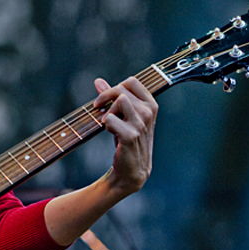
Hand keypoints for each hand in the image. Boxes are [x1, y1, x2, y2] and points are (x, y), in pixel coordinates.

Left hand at [93, 77, 157, 197]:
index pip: (132, 81)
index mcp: (151, 104)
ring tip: (109, 123)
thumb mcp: (123, 115)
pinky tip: (111, 132)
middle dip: (106, 98)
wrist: (132, 169)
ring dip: (108, 110)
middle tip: (101, 110)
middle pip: (121, 89)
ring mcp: (141, 124)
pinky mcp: (130, 136)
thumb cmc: (128, 139)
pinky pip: (110, 119)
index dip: (115, 87)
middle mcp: (149, 112)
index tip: (107, 98)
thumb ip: (112, 97)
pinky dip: (106, 124)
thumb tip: (98, 80)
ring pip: (119, 100)